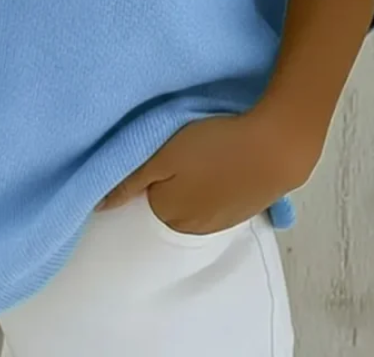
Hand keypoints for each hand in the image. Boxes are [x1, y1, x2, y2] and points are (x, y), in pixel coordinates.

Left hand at [96, 105, 319, 235]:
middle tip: (182, 147)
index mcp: (168, 213)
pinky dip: (219, 184)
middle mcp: (192, 228)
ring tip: (207, 152)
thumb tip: (98, 206)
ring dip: (196, 183)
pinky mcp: (246, 211)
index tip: (158, 149)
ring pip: (195, 202)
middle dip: (171, 179)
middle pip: (169, 202)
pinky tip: (226, 163)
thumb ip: (129, 181)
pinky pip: (220, 201)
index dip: (149, 169)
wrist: (275, 147)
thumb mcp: (163, 155)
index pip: (143, 195)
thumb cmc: (213, 145)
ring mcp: (222, 222)